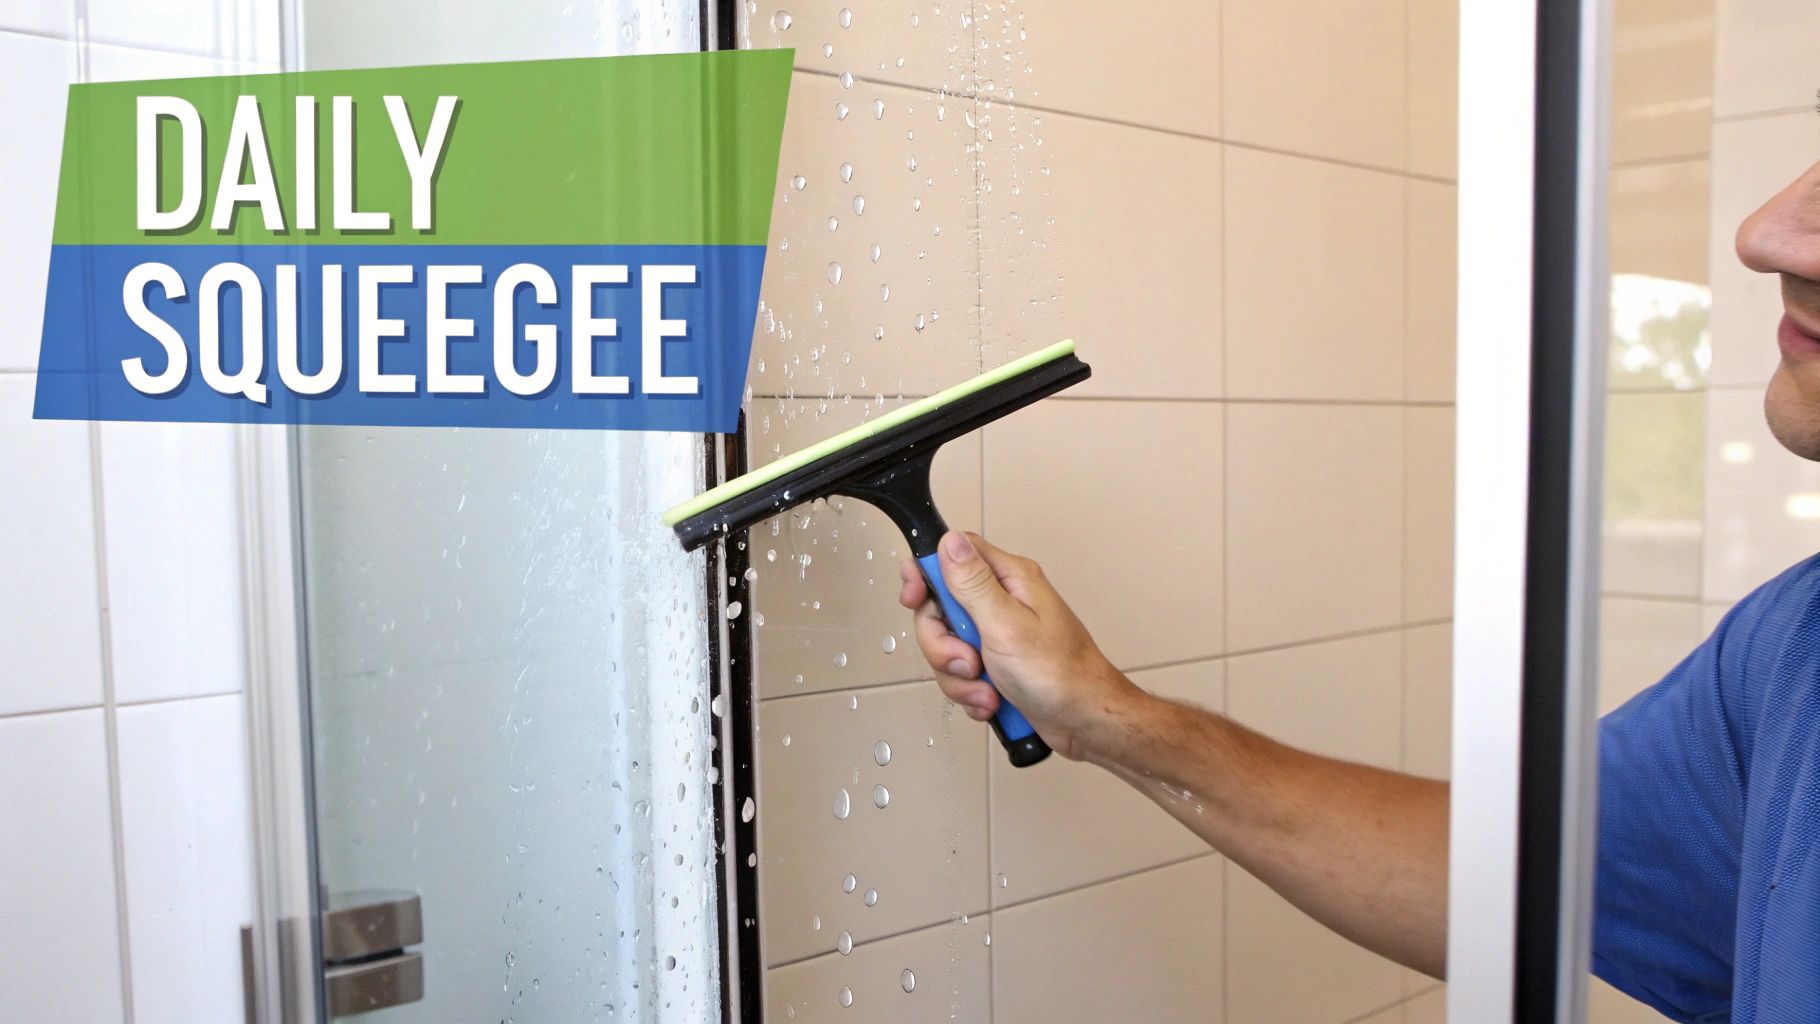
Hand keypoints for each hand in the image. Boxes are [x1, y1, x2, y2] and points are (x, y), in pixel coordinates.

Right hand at [896, 531, 1143, 759]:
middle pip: (941, 607)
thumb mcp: (1007, 625)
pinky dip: (970, 692)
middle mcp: (1003, 601)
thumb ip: (973, 583)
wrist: (1085, 722)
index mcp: (1009, 579)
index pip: (952, 554)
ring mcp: (999, 634)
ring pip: (948, 646)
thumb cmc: (1062, 675)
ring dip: (959, 676)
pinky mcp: (997, 663)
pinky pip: (961, 673)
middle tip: (969, 660)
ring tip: (987, 688)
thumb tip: (950, 541)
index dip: (925, 573)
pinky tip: (992, 700)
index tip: (914, 597)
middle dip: (943, 644)